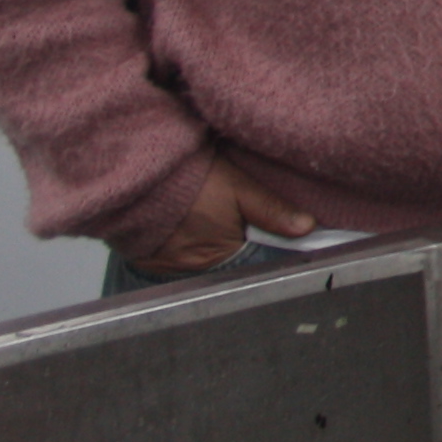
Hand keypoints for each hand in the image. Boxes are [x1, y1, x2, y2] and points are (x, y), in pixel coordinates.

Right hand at [131, 150, 313, 275]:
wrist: (135, 173)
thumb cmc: (188, 180)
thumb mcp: (238, 188)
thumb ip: (272, 210)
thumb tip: (306, 227)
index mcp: (217, 256)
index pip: (248, 258)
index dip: (257, 241)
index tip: (260, 226)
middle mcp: (189, 268)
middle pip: (222, 257)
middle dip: (230, 239)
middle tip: (227, 213)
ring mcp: (163, 264)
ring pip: (196, 254)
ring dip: (203, 239)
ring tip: (203, 213)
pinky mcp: (142, 256)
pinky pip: (168, 253)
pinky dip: (178, 239)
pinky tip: (181, 219)